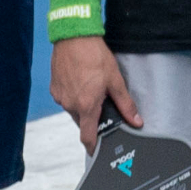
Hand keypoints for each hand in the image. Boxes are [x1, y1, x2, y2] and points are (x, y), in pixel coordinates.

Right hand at [48, 36, 141, 152]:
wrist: (74, 38)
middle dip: (93, 117)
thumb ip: (125, 104)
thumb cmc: (95, 56)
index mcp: (86, 106)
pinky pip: (66, 99)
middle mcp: (70, 105)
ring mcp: (60, 97)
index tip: (97, 151)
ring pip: (74, 109)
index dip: (93, 146)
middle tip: (104, 104)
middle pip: (83, 121)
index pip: (87, 136)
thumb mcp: (115, 80)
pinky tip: (83, 81)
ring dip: (84, 105)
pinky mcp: (54, 88)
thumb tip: (136, 121)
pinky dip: (75, 95)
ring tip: (94, 87)